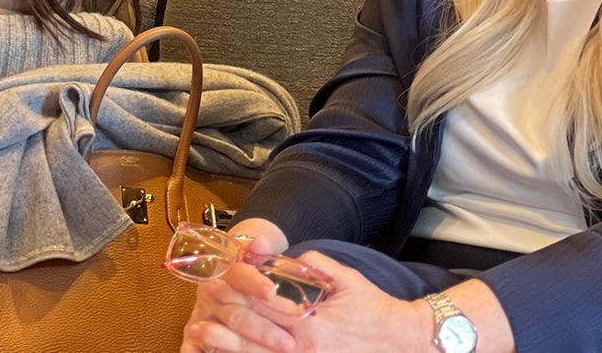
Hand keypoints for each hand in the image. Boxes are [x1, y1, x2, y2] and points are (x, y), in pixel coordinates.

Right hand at [182, 219, 296, 352]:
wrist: (221, 277)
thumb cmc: (248, 273)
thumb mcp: (259, 261)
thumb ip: (267, 257)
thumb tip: (269, 244)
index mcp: (227, 271)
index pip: (239, 275)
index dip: (254, 283)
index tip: (271, 291)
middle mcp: (210, 292)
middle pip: (235, 312)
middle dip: (263, 329)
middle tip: (289, 343)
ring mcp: (202, 315)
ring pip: (221, 332)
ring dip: (245, 345)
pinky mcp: (193, 334)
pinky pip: (193, 347)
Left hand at [183, 247, 432, 352]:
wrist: (404, 344)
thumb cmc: (376, 311)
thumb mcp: (347, 280)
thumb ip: (315, 265)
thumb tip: (286, 257)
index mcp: (309, 320)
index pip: (262, 304)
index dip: (235, 293)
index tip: (213, 282)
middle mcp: (302, 347)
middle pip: (251, 333)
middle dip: (221, 320)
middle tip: (197, 308)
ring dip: (223, 347)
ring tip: (197, 335)